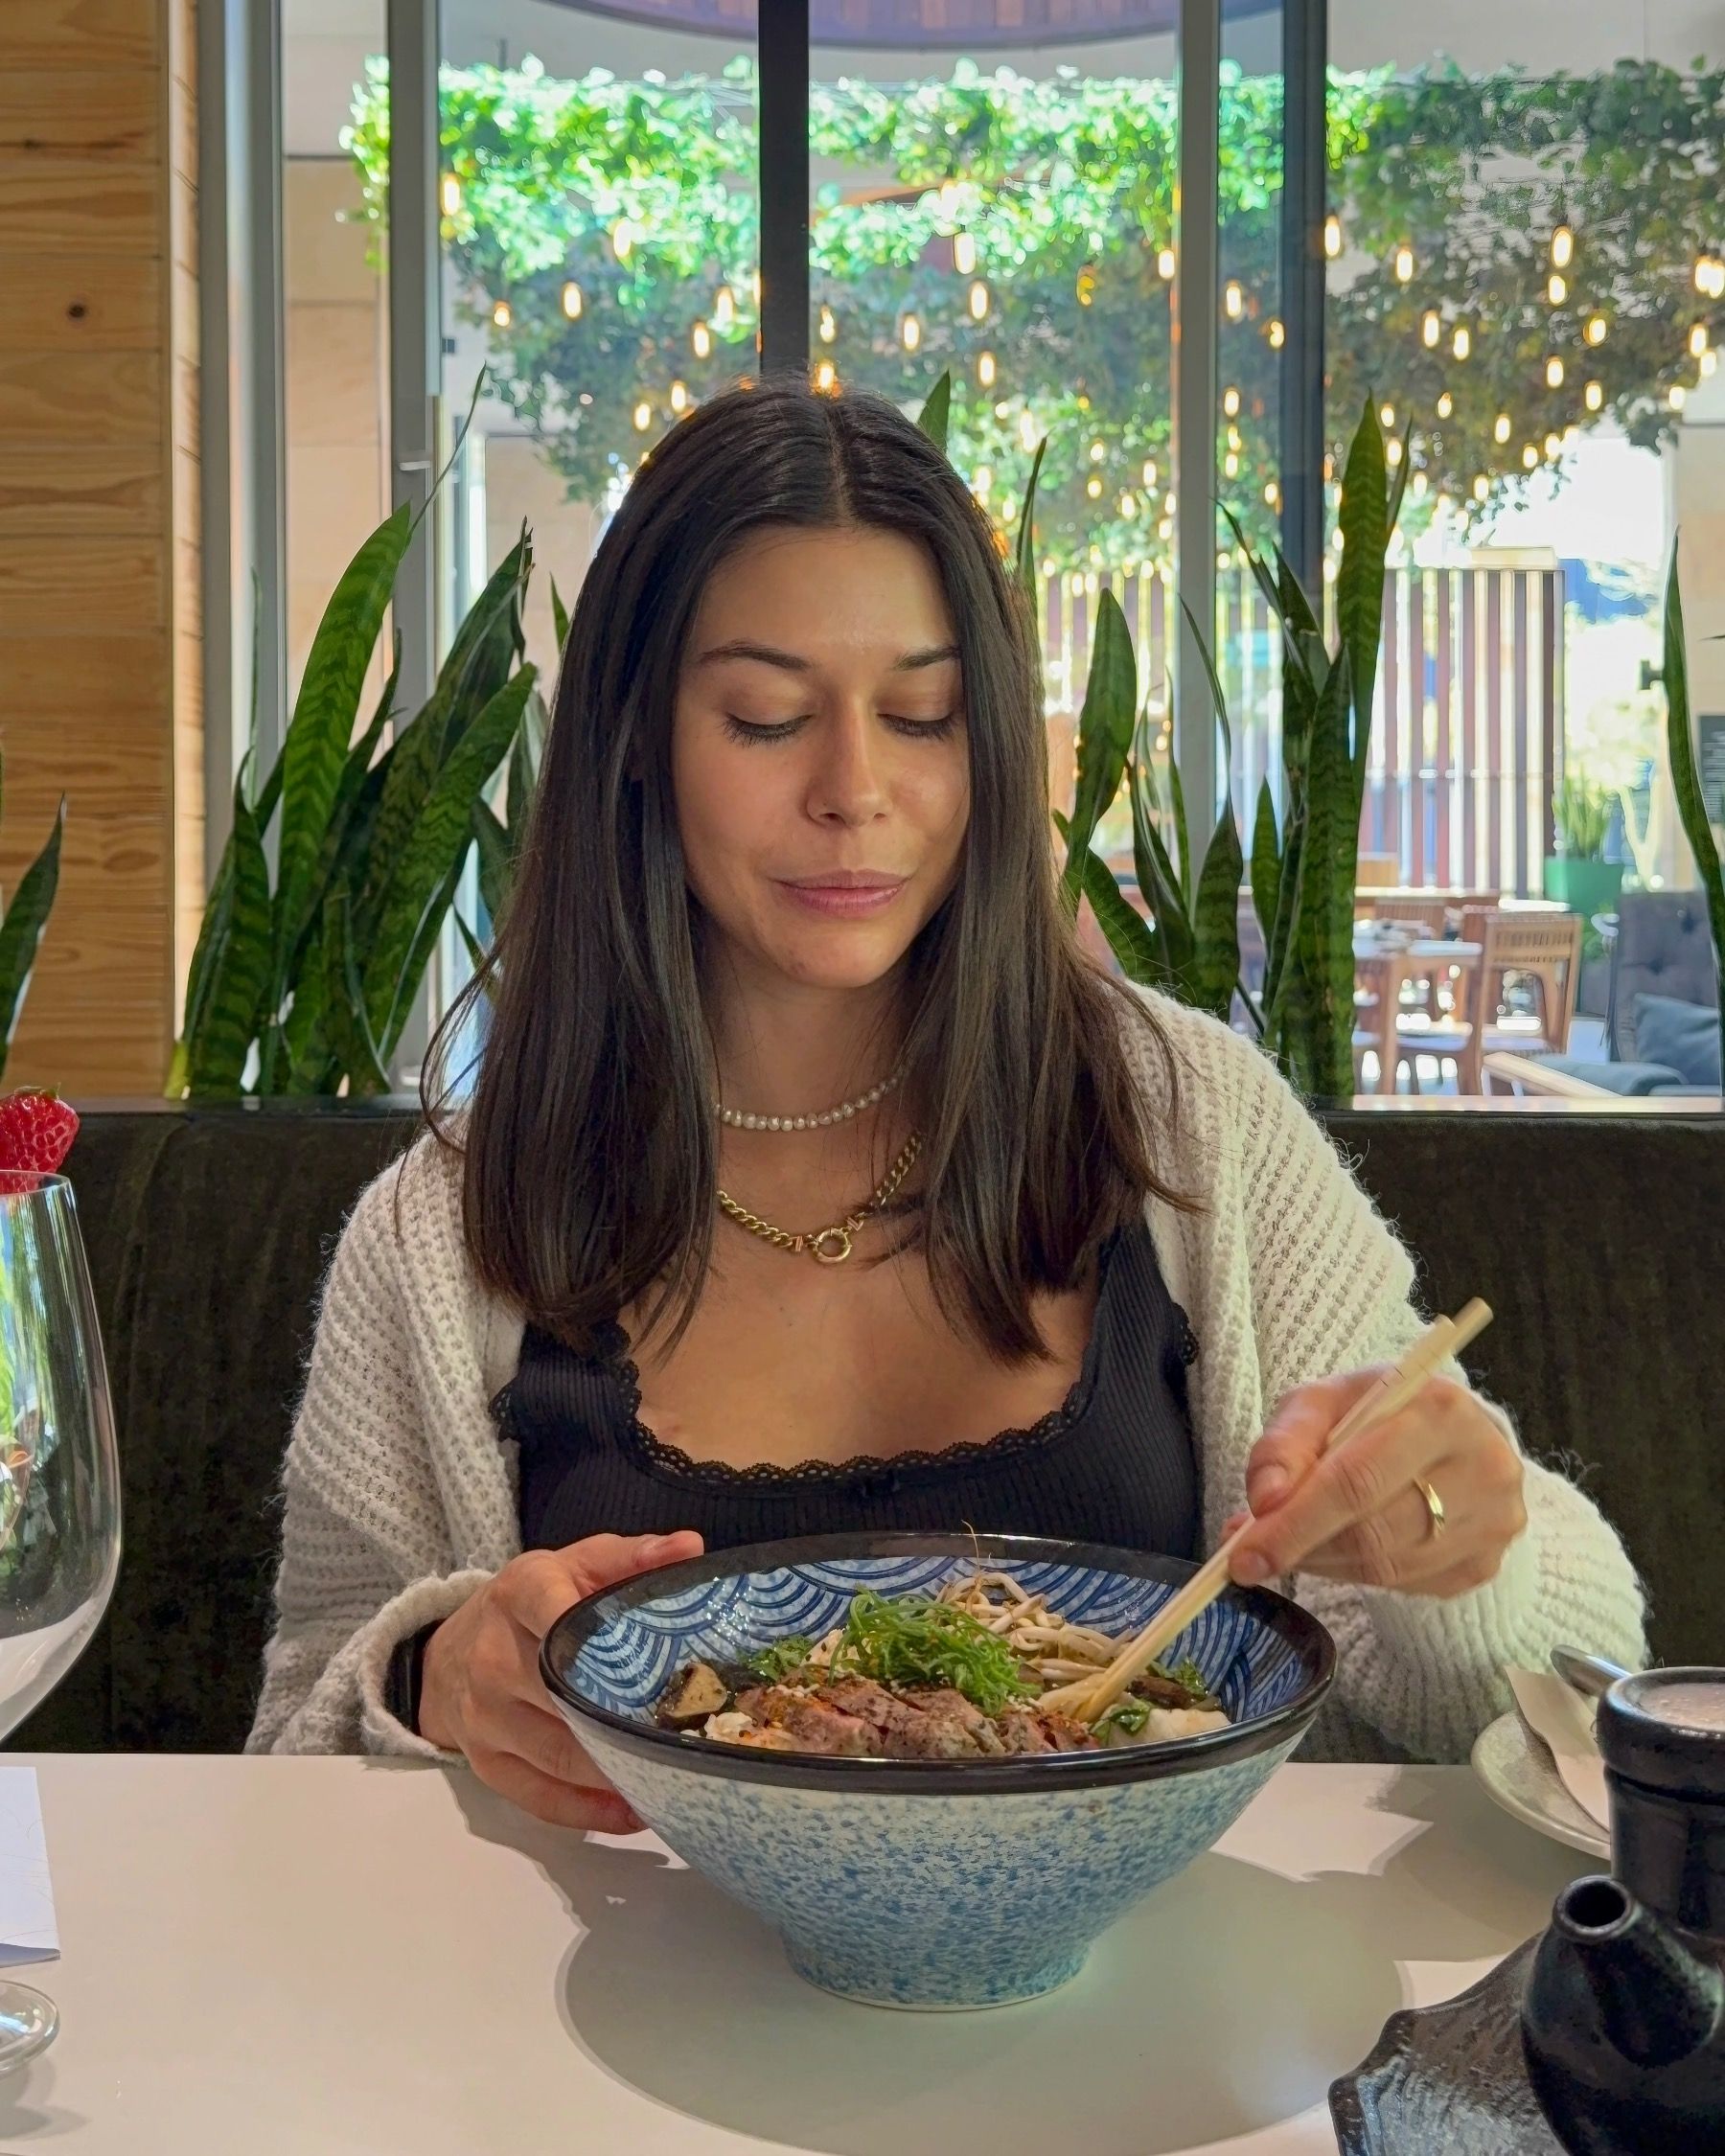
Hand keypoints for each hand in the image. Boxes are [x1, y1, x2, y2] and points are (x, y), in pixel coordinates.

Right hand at [419, 1530, 702, 1830]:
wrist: (451, 1650)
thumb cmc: (533, 1603)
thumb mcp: (574, 1563)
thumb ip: (630, 1557)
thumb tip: (690, 1547)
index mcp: (520, 1595)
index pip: (555, 1614)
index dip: (596, 1638)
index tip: (652, 1665)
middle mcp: (493, 1658)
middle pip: (564, 1697)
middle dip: (625, 1718)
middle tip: (686, 1732)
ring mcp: (485, 1717)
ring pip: (557, 1756)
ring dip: (615, 1771)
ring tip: (671, 1774)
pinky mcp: (485, 1765)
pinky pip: (539, 1798)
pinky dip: (588, 1812)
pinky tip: (631, 1809)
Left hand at [1221, 1369, 1526, 1598]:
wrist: (1447, 1432)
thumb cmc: (1378, 1411)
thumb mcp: (1324, 1402)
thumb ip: (1285, 1443)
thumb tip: (1264, 1501)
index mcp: (1440, 1408)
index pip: (1357, 1481)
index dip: (1294, 1523)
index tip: (1242, 1556)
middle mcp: (1482, 1466)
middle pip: (1372, 1532)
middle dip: (1301, 1548)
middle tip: (1251, 1555)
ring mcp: (1492, 1521)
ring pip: (1386, 1568)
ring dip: (1323, 1563)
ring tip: (1293, 1542)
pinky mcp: (1487, 1562)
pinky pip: (1406, 1586)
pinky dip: (1356, 1574)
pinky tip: (1338, 1548)